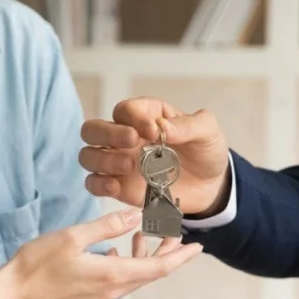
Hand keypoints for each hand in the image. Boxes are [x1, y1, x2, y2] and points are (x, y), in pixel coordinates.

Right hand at [0, 208, 203, 298]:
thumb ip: (107, 226)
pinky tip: (112, 251)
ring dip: (142, 258)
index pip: (159, 268)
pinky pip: (117, 283)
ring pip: (133, 278)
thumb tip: (137, 216)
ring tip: (141, 237)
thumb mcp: (72, 237)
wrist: (12, 297)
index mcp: (112, 275)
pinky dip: (124, 265)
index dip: (181, 256)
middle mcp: (112, 292)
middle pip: (150, 273)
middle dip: (166, 253)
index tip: (198, 245)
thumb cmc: (37, 265)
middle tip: (175, 233)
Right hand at [80, 98, 230, 215]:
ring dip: (103, 160)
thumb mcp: (207, 131)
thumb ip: (189, 125)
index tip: (155, 132)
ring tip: (129, 166)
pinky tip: (116, 187)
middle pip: (93, 129)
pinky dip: (99, 186)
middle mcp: (125, 137)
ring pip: (88, 156)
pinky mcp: (119, 187)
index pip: (125, 110)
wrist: (211, 186)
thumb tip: (163, 127)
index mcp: (145, 116)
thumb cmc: (205, 151)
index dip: (134, 118)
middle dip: (107, 133)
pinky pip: (94, 184)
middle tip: (132, 142)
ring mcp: (119, 163)